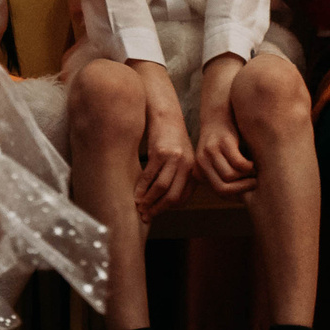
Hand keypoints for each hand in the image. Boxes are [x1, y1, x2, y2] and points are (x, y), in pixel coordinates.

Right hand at [133, 63, 196, 220]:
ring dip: (148, 201)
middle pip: (173, 197)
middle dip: (158, 209)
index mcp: (193, 169)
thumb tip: (163, 199)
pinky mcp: (161, 152)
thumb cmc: (170, 137)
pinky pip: (150, 176)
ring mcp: (175, 159)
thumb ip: (177, 176)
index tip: (156, 213)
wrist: (165, 112)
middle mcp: (188, 165)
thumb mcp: (181, 156)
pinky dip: (141, 188)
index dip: (167, 208)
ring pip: (161, 189)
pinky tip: (135, 193)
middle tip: (146, 216)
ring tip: (139, 207)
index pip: (182, 198)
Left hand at [193, 56, 258, 195]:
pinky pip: (238, 163)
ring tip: (256, 172)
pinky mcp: (222, 141)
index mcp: (200, 168)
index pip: (220, 191)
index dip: (238, 193)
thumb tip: (247, 196)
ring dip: (247, 178)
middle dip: (242, 190)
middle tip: (256, 183)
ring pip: (229, 178)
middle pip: (222, 189)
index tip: (251, 189)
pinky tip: (254, 161)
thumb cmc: (228, 136)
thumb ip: (228, 174)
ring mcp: (210, 151)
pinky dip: (249, 166)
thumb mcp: (222, 158)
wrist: (222, 106)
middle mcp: (201, 161)